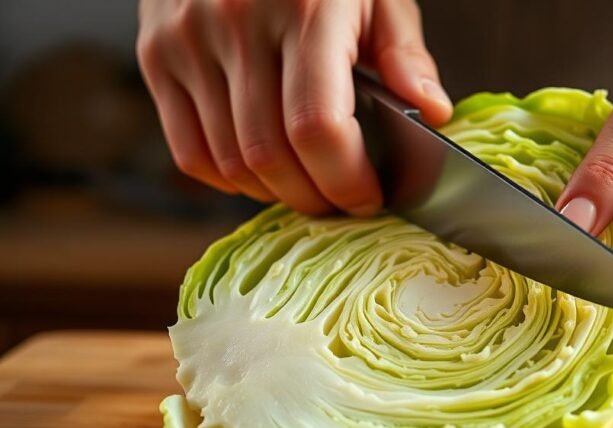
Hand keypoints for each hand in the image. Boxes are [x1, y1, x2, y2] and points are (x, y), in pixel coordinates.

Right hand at [137, 0, 451, 214]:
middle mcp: (237, 24)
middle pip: (271, 156)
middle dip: (316, 198)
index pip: (317, 127)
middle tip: (343, 201)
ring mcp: (187, 40)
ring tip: (308, 188)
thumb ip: (405, 54)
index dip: (345, 179)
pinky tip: (263, 173)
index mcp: (306, 9)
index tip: (369, 196)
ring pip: (230, 163)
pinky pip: (188, 152)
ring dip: (276, 194)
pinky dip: (228, 180)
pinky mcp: (156, 55)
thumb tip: (434, 113)